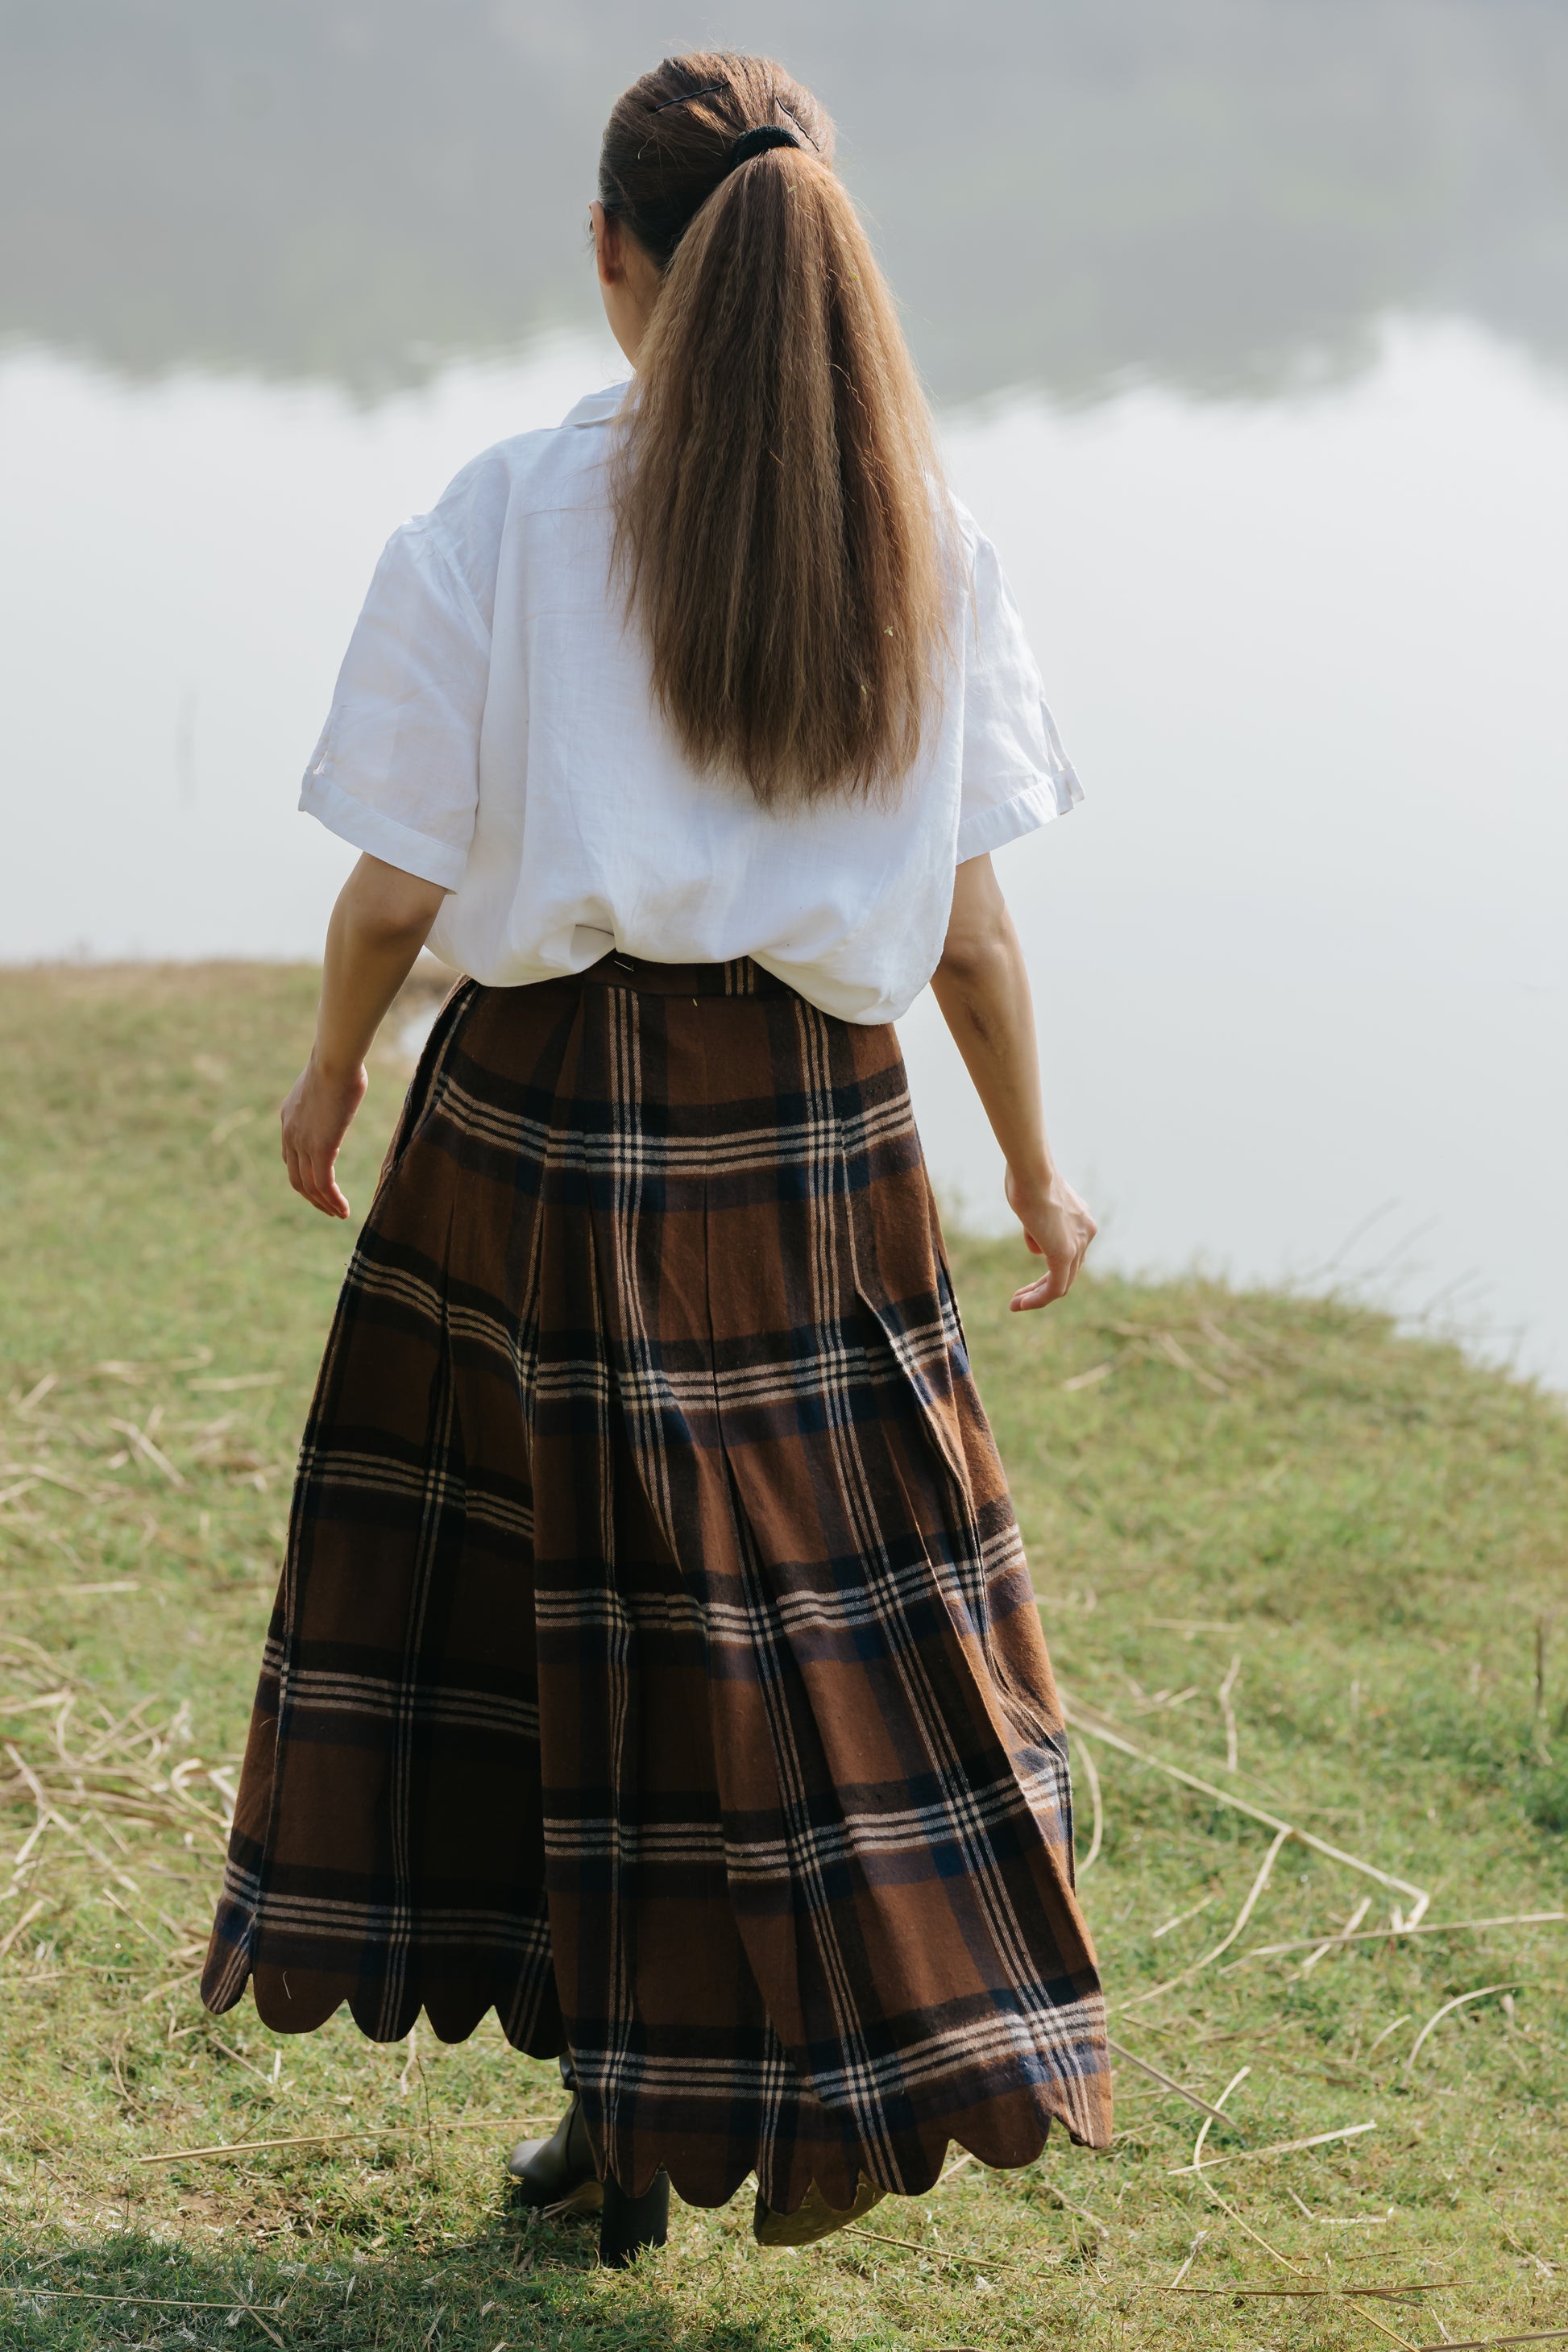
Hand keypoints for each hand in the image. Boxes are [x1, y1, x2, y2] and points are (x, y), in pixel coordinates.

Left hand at [280, 1058, 367, 1218]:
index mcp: (289, 1117)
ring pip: (309, 1186)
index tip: (321, 1186)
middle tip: (328, 1208)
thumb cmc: (339, 1061)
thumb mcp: (329, 1080)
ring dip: (324, 1204)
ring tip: (339, 1214)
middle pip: (296, 1178)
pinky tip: (344, 1210)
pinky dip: (333, 1201)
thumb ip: (331, 1091)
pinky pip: (324, 1184)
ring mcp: (303, 1143)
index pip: (291, 1157)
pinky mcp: (320, 1148)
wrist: (334, 1060)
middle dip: (312, 1198)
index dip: (305, 1175)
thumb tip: (346, 1080)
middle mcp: (290, 1134)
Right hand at [1004, 1165, 1096, 1310]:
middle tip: (1019, 1298)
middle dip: (1041, 1287)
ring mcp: (1078, 1244)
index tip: (1028, 1274)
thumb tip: (1037, 1247)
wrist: (1032, 1170)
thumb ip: (1037, 1227)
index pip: (1069, 1253)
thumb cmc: (1026, 1177)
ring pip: (1062, 1283)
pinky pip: (1055, 1287)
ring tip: (1016, 1305)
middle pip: (1068, 1271)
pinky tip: (1021, 1305)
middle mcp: (1086, 1232)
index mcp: (1081, 1219)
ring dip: (1037, 1297)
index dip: (1047, 1268)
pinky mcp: (1064, 1255)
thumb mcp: (1033, 1203)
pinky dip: (1038, 1299)